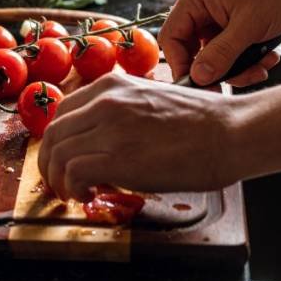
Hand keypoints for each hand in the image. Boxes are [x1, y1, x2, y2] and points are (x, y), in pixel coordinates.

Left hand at [37, 72, 243, 199]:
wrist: (230, 132)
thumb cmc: (203, 121)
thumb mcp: (153, 100)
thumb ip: (124, 111)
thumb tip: (107, 138)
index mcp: (113, 85)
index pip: (63, 111)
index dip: (59, 140)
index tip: (65, 157)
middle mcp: (106, 101)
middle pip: (54, 133)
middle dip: (50, 162)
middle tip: (60, 182)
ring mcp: (109, 128)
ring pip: (57, 153)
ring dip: (58, 179)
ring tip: (74, 193)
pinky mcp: (117, 157)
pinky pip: (73, 173)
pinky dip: (72, 188)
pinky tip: (88, 195)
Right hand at [161, 0, 280, 86]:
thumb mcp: (249, 26)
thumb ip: (220, 54)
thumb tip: (197, 77)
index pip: (172, 37)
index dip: (181, 64)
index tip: (198, 85)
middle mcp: (203, 8)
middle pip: (193, 51)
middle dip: (217, 70)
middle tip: (236, 82)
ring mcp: (219, 19)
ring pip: (215, 58)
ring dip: (238, 69)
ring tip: (261, 67)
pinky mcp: (235, 28)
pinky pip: (231, 55)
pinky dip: (248, 62)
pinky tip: (268, 58)